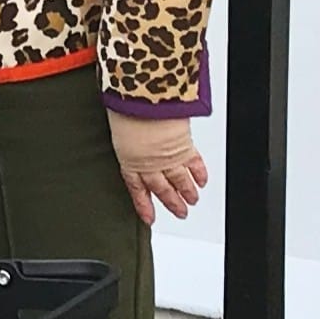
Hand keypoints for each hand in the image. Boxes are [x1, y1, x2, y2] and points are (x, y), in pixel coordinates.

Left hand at [108, 110, 206, 225]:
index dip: (143, 204)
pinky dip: (199, 173)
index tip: (149, 218)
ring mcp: (168, 157)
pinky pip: (194, 164)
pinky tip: (202, 181)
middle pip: (162, 189)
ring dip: (187, 192)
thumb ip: (123, 135)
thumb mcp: (117, 125)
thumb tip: (122, 130)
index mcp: (129, 160)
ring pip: (179, 181)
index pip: (136, 188)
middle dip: (171, 203)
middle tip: (179, 213)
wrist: (144, 100)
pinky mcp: (184, 146)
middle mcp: (149, 163)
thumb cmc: (125, 108)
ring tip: (192, 201)